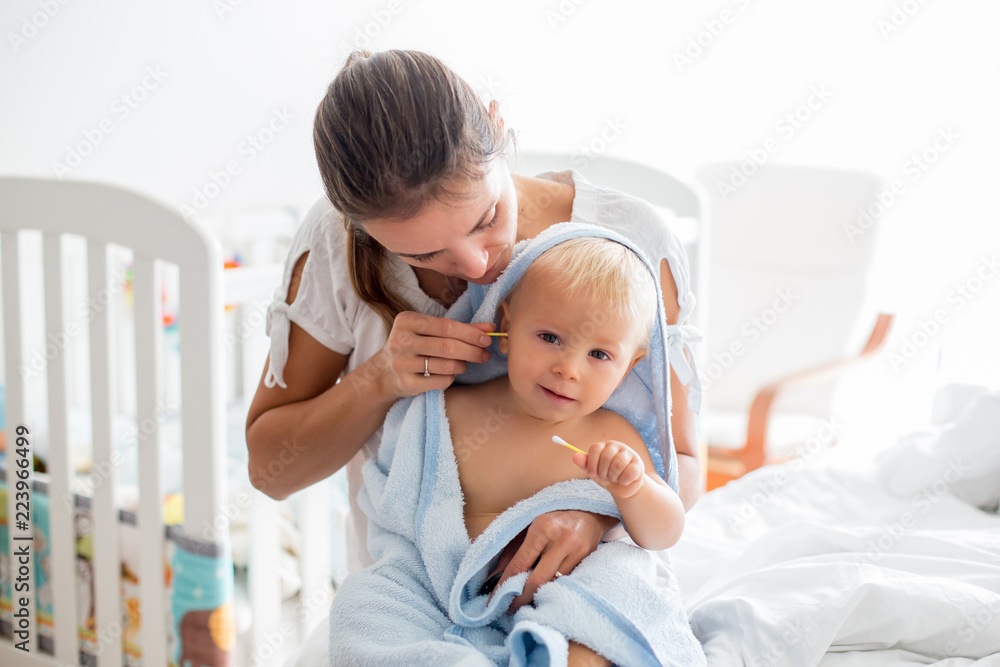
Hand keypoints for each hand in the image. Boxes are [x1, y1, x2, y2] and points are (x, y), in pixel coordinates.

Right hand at [375, 311, 494, 398]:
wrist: (384, 372)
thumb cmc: (414, 346)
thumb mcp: (430, 332)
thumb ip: (459, 328)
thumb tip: (490, 328)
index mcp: (407, 321)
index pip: (446, 326)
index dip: (470, 333)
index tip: (487, 339)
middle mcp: (402, 340)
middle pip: (448, 346)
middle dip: (472, 351)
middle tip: (485, 355)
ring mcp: (402, 363)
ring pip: (447, 365)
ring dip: (462, 365)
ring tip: (464, 364)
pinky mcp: (406, 383)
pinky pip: (441, 381)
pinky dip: (451, 377)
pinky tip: (449, 373)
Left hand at [487, 510, 612, 613]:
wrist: (591, 509)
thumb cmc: (554, 517)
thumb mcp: (531, 525)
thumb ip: (513, 550)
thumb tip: (494, 576)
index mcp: (543, 528)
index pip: (520, 564)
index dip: (505, 584)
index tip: (494, 600)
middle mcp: (561, 540)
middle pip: (537, 580)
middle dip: (520, 599)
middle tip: (508, 609)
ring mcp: (577, 551)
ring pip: (553, 585)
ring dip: (536, 597)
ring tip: (523, 604)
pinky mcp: (588, 560)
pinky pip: (566, 582)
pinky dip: (551, 590)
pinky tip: (542, 595)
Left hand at [572, 440, 644, 499]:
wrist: (623, 488)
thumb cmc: (607, 476)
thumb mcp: (594, 472)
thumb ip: (585, 463)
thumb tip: (574, 456)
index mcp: (605, 446)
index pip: (595, 448)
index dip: (591, 463)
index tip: (592, 474)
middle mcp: (617, 446)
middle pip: (606, 457)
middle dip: (603, 472)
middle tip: (606, 477)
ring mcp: (629, 453)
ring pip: (618, 464)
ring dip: (614, 476)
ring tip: (615, 478)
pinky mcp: (638, 463)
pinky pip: (629, 472)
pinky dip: (624, 480)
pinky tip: (624, 480)